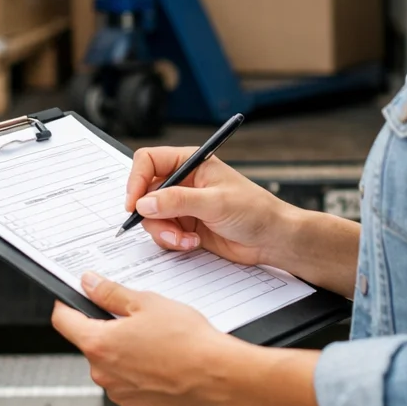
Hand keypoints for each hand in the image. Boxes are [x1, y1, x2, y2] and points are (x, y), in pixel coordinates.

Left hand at [51, 273, 239, 405]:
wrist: (217, 374)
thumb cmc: (186, 339)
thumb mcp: (145, 302)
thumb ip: (110, 293)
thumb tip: (89, 284)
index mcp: (99, 344)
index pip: (63, 321)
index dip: (68, 305)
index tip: (75, 299)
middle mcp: (103, 374)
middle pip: (91, 344)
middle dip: (107, 330)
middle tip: (136, 320)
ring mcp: (119, 394)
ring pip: (111, 366)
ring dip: (124, 355)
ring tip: (155, 344)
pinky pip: (128, 386)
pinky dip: (138, 376)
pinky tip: (160, 364)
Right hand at [125, 147, 295, 268]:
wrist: (272, 239)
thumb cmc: (254, 210)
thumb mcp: (215, 202)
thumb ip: (178, 201)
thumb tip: (145, 203)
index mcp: (190, 163)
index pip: (148, 161)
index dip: (136, 180)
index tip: (134, 203)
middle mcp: (183, 182)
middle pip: (145, 193)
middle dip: (152, 214)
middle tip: (166, 228)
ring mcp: (182, 205)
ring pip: (151, 217)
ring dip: (164, 232)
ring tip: (185, 240)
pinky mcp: (185, 226)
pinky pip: (163, 233)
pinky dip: (173, 242)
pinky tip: (193, 244)